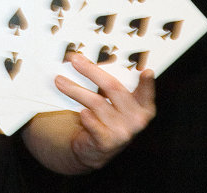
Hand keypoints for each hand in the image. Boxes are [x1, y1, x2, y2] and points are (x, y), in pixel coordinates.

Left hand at [55, 52, 155, 169]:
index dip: (147, 83)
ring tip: (59, 80)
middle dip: (91, 71)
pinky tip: (82, 112)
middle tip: (75, 60)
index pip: (145, 92)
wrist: (96, 147)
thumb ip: (109, 84)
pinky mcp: (107, 142)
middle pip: (113, 88)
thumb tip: (84, 59)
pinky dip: (87, 117)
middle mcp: (136, 119)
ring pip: (96, 102)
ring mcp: (122, 132)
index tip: (146, 72)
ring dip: (75, 89)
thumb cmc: (107, 117)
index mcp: (142, 106)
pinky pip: (94, 125)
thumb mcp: (114, 101)